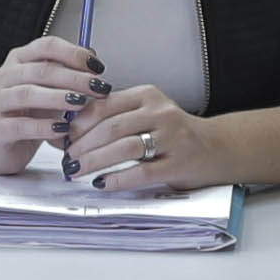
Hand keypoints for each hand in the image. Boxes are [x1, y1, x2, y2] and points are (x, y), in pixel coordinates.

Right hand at [0, 35, 104, 174]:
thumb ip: (66, 73)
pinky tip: (63, 129)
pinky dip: (44, 127)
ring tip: (81, 103)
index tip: (97, 67)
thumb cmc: (25, 115)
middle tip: (98, 87)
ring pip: (28, 94)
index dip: (74, 54)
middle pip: (41, 70)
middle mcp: (4, 77)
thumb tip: (92, 56)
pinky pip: (21, 126)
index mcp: (18, 61)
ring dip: (59, 98)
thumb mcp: (48, 91)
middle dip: (74, 78)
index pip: (46, 46)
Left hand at [64, 86, 219, 193]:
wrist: (216, 148)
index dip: (79, 122)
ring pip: (124, 148)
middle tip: (67, 157)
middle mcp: (160, 113)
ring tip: (76, 170)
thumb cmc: (173, 133)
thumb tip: (71, 129)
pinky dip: (117, 179)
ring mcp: (171, 138)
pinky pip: (141, 172)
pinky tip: (102, 183)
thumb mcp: (146, 113)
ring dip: (94, 161)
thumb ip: (115, 116)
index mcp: (147, 95)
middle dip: (82, 144)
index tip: (63, 135)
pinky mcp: (178, 164)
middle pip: (111, 127)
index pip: (104, 105)